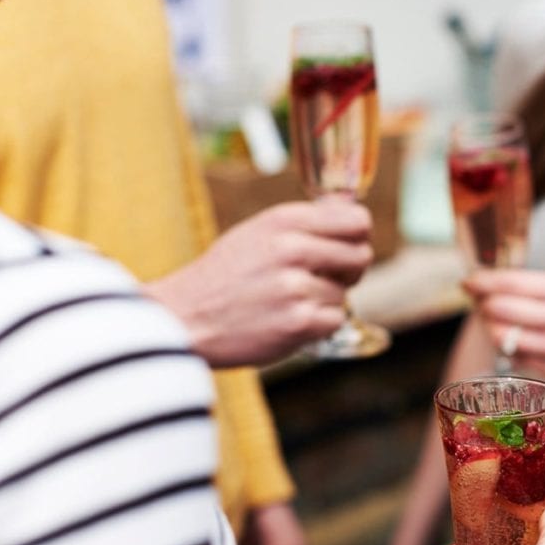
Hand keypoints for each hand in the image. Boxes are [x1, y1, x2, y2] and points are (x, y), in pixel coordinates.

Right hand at [145, 197, 372, 366]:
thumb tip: (353, 220)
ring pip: (344, 293)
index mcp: (283, 221)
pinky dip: (319, 324)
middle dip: (349, 270)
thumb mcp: (257, 232)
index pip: (357, 220)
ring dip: (325, 301)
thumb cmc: (223, 276)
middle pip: (360, 255)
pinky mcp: (297, 323)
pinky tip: (290, 320)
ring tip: (289, 302)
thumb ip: (303, 225)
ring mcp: (295, 287)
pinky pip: (336, 320)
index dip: (358, 236)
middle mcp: (291, 249)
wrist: (184, 318)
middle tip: (326, 279)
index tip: (347, 247)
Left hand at [464, 268, 544, 387]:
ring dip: (491, 328)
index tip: (468, 281)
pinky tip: (516, 342)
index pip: (510, 282)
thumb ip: (538, 289)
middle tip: (480, 302)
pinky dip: (510, 349)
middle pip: (500, 309)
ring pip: (503, 337)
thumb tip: (493, 286)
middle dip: (483, 304)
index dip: (482, 281)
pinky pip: (518, 359)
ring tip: (494, 322)